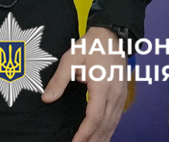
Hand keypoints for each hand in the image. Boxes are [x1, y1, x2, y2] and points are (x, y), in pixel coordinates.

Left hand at [42, 26, 127, 141]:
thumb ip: (59, 80)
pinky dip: (109, 130)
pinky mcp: (122, 96)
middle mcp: (114, 94)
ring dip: (102, 137)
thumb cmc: (91, 46)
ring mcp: (121, 96)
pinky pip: (116, 118)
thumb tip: (47, 98)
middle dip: (93, 140)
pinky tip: (103, 137)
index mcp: (101, 85)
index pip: (94, 116)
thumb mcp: (71, 59)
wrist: (112, 37)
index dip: (85, 132)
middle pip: (105, 124)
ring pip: (113, 123)